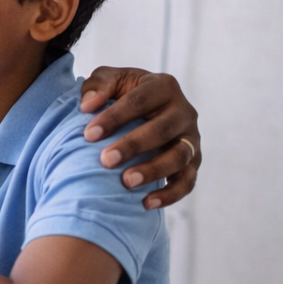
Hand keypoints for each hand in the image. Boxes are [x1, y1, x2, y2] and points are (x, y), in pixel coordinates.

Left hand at [80, 67, 200, 208]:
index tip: (88, 135)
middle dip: (133, 146)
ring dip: (153, 171)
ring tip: (125, 182)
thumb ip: (98, 85)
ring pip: (180, 156)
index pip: (139, 101)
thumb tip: (88, 104)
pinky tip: (146, 203)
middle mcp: (184, 111)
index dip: (114, 117)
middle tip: (105, 161)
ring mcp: (191, 137)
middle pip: (163, 129)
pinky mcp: (194, 160)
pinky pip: (188, 180)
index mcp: (163, 86)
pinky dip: (170, 194)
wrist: (142, 110)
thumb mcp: (110, 80)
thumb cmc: (121, 93)